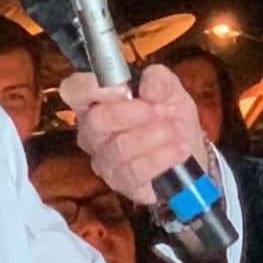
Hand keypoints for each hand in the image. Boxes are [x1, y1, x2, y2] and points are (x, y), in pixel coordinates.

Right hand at [62, 66, 208, 205]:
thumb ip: (159, 80)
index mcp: (96, 102)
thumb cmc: (170, 118)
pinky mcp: (120, 183)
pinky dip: (162, 157)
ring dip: (155, 136)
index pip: (73, 90)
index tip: (123, 88)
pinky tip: (178, 150)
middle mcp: (92, 132)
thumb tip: (149, 87)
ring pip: (120, 147)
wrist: (189, 153)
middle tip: (161, 111)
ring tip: (176, 131)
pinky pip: (134, 171)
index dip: (91, 87)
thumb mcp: (171, 90)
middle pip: (97, 121)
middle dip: (134, 113)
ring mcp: (103, 160)